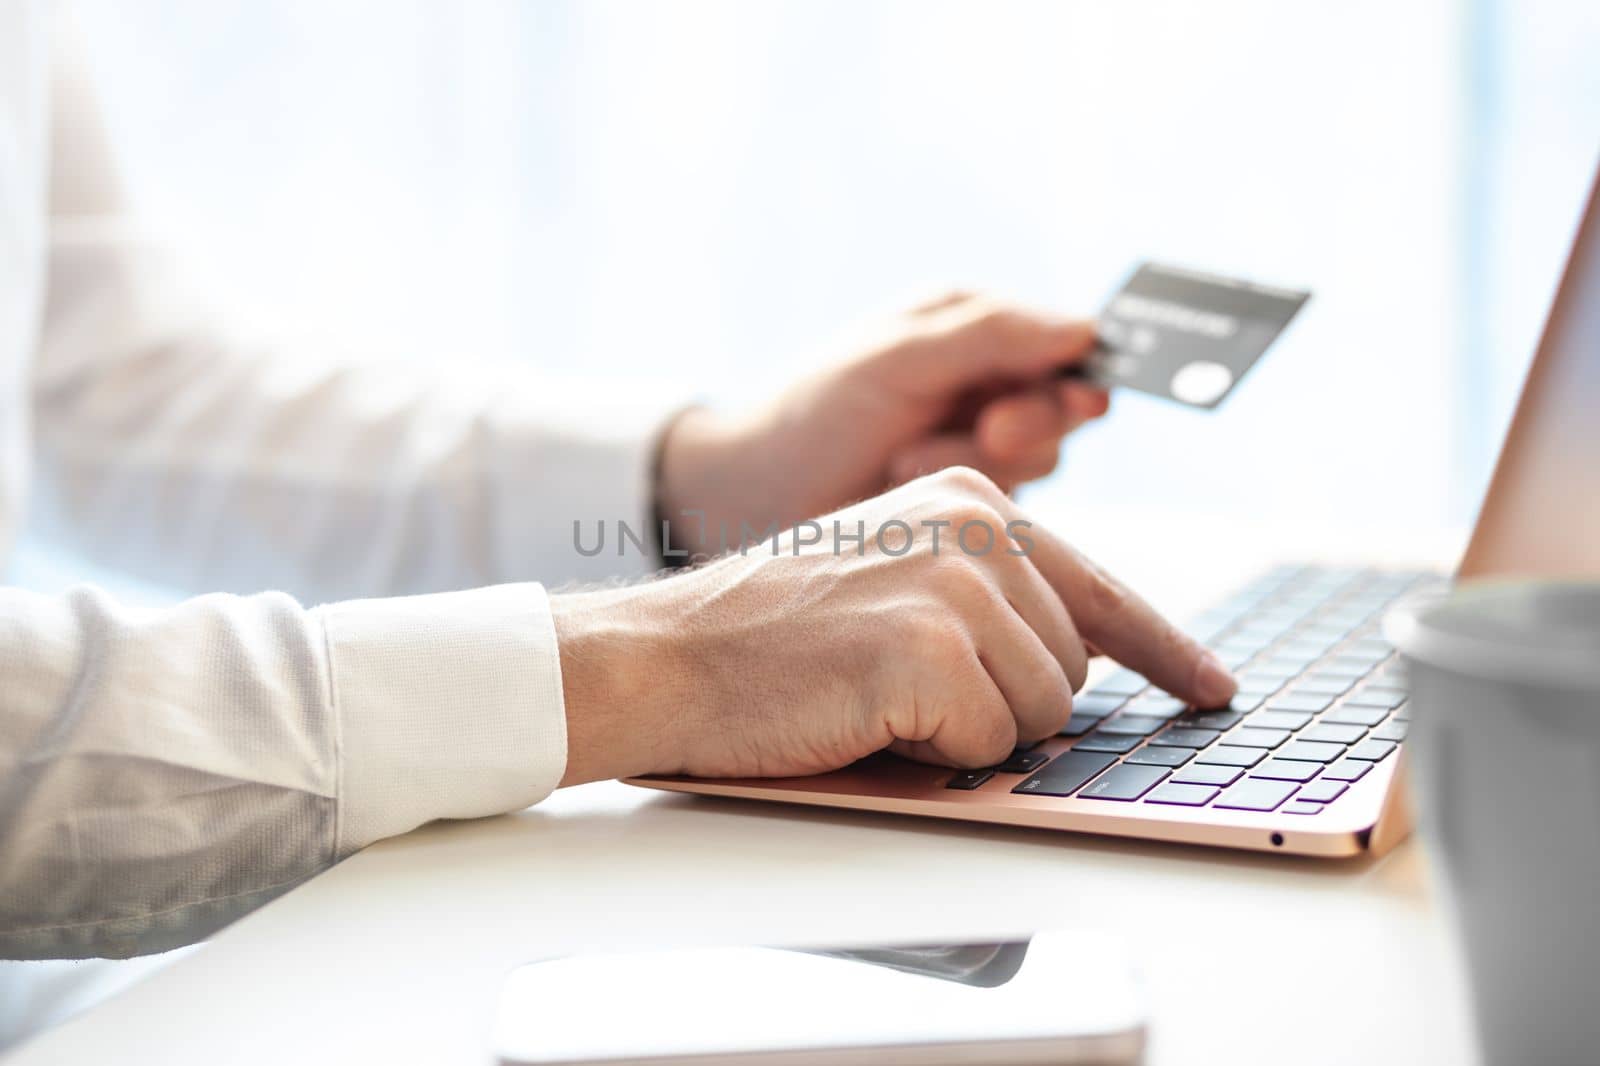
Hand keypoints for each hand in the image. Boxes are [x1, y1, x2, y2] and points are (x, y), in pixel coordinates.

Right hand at [552, 467, 1234, 784]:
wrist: (664, 653)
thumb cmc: (767, 634)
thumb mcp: (889, 574)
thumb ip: (985, 594)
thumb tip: (1077, 669)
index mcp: (972, 500)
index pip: (1102, 587)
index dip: (1166, 650)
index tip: (1212, 688)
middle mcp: (978, 525)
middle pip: (1072, 668)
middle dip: (1003, 702)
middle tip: (897, 684)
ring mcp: (958, 583)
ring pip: (1042, 714)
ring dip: (967, 731)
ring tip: (875, 692)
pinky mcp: (933, 648)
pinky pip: (989, 745)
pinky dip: (932, 754)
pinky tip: (864, 712)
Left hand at [657, 292, 1108, 557]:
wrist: (753, 496)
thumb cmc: (813, 412)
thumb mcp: (897, 357)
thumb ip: (988, 337)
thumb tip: (1083, 329)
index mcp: (971, 324)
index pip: (1063, 339)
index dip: (1079, 370)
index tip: (1078, 399)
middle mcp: (984, 380)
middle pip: (1064, 405)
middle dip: (1028, 422)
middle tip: (991, 433)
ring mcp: (978, 443)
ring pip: (1042, 459)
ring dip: (978, 461)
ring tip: (904, 460)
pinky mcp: (969, 501)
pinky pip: (1009, 503)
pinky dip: (962, 498)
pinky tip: (903, 484)